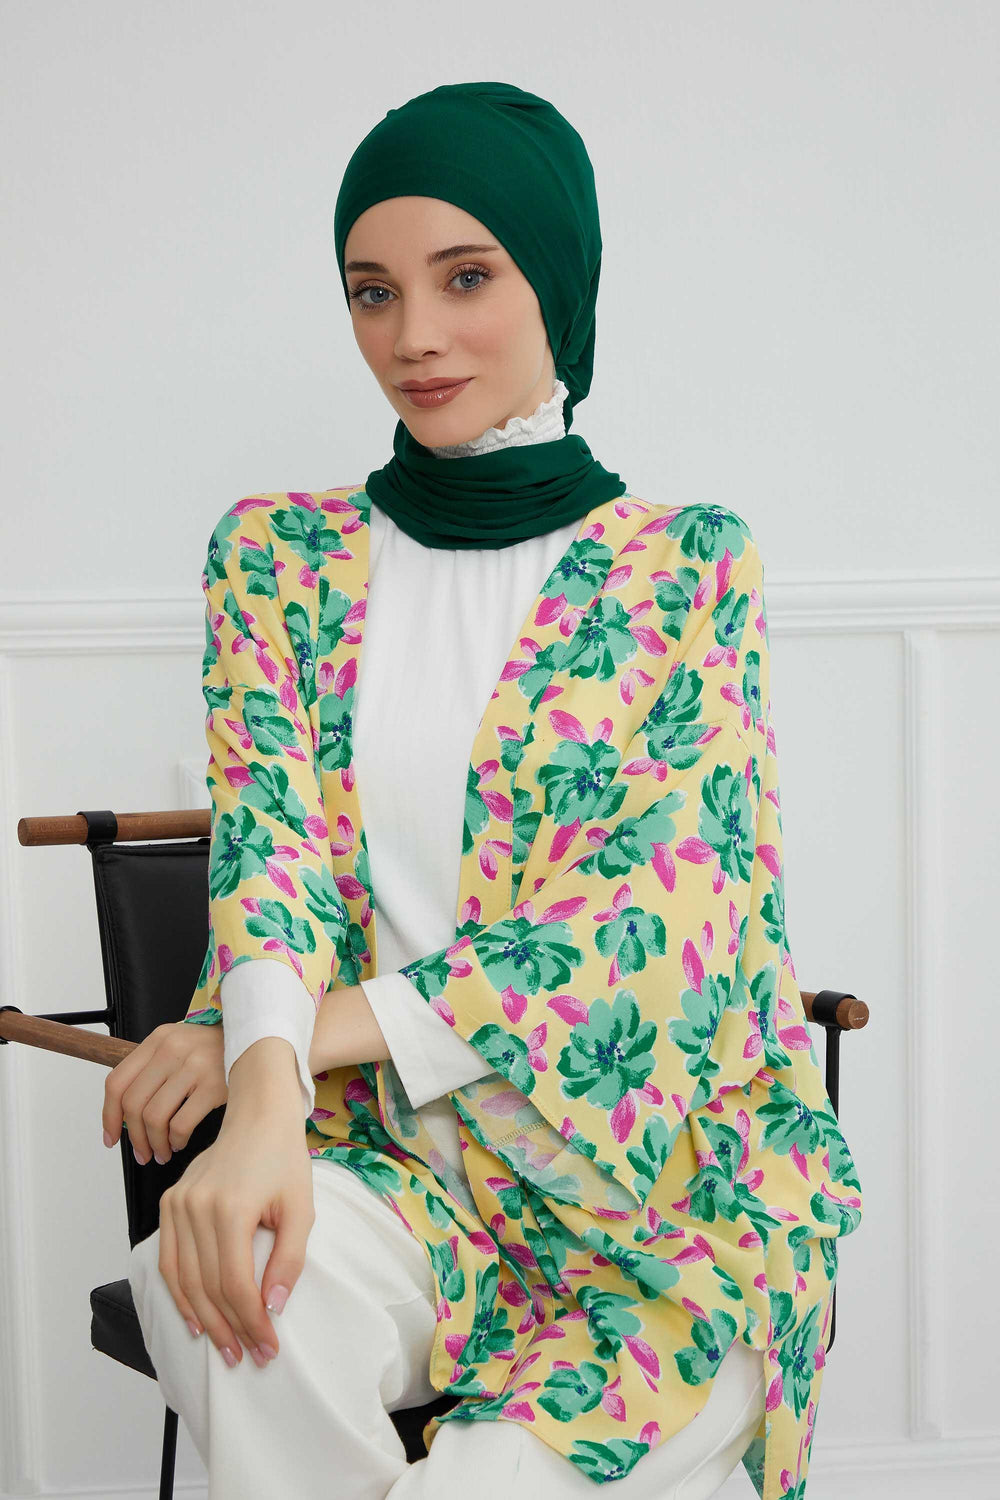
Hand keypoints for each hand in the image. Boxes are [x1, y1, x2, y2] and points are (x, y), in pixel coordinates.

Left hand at [103, 1021, 226, 1165]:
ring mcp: (194, 1065)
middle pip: (133, 1104)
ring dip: (155, 1144)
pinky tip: (180, 1142)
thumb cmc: (215, 1052)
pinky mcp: (214, 1084)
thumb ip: (152, 1071)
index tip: (111, 1137)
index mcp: (158, 1040)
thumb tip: (125, 1117)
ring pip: (154, 1117)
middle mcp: (172, 1049)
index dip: (108, 1115)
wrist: (258, 1042)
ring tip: (162, 1152)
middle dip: (134, 1138)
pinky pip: (181, 1124)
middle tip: (142, 1153)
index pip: (117, 1081)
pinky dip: (176, 1140)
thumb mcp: (179, 1047)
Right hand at [156, 1105, 313, 1366]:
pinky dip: (180, 1294)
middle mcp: (196, 1207)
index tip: (269, 1347)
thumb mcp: (301, 1208)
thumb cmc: (284, 1160)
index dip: (252, 1322)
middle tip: (250, 1357)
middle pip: (208, 1287)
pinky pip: (169, 1260)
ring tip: (225, 1349)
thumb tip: (273, 1307)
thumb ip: (288, 1260)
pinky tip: (197, 1319)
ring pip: (184, 1280)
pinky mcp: (170, 1203)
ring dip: (204, 1320)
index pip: (236, 1283)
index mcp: (230, 1207)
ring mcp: (178, 1204)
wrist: (258, 1116)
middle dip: (231, 1329)